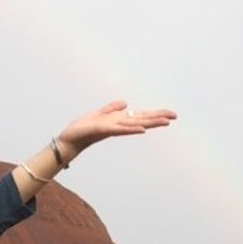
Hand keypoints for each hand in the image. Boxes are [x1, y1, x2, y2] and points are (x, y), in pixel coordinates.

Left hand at [58, 101, 176, 158]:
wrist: (68, 139)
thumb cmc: (82, 129)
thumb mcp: (98, 114)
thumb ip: (111, 109)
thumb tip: (126, 104)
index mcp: (118, 120)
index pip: (140, 116)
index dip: (155, 115)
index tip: (171, 115)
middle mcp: (117, 124)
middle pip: (141, 120)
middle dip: (158, 118)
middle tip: (174, 118)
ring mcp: (111, 128)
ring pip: (134, 124)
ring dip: (149, 123)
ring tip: (164, 123)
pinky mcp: (102, 129)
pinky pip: (119, 129)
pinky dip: (130, 129)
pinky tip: (141, 129)